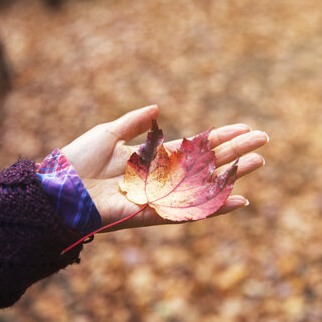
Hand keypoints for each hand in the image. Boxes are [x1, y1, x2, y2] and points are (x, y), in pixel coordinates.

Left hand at [61, 105, 268, 230]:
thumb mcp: (108, 133)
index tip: (243, 127)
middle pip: (206, 162)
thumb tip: (157, 108)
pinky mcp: (154, 214)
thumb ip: (134, 122)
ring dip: (233, 173)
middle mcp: (162, 177)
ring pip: (205, 184)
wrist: (57, 190)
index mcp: (152, 157)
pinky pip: (191, 211)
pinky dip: (216, 207)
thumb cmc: (78, 161)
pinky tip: (240, 200)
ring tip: (259, 161)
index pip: (194, 145)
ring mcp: (161, 196)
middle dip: (234, 151)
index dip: (218, 136)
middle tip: (263, 141)